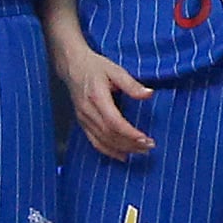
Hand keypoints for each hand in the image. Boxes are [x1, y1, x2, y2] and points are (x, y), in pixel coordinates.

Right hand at [58, 40, 155, 159]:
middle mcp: (88, 111)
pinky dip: (108, 151)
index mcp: (97, 98)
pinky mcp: (82, 122)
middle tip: (150, 147)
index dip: (130, 133)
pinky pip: (94, 141)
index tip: (146, 139)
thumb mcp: (116, 70)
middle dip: (130, 144)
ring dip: (122, 149)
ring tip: (141, 152)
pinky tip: (122, 156)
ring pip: (102, 141)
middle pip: (110, 135)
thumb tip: (149, 94)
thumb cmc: (95, 66)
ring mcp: (83, 119)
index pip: (114, 122)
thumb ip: (132, 84)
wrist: (72, 66)